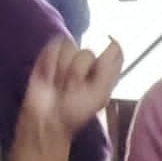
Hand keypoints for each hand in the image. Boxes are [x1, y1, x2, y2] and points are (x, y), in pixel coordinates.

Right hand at [6, 37, 122, 160]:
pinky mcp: (51, 55)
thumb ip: (109, 68)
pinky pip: (54, 49)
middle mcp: (88, 62)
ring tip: (58, 85)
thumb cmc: (74, 112)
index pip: (114, 49)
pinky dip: (50, 64)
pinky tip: (49, 77)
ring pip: (69, 48)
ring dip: (62, 70)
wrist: (47, 118)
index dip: (109, 48)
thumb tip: (114, 42)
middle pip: (87, 52)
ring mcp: (69, 57)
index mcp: (105, 71)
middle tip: (71, 89)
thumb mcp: (99, 93)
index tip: (97, 66)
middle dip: (78, 72)